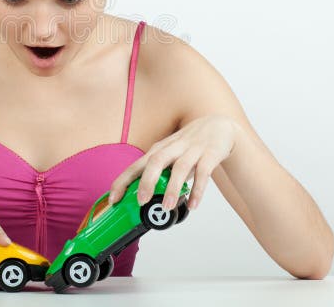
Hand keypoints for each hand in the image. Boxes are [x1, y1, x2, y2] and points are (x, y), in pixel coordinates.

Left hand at [108, 114, 239, 211]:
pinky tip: (193, 204)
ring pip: (180, 168)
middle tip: (141, 201)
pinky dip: (198, 189)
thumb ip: (160, 174)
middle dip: (147, 181)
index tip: (114, 198)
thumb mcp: (170, 156)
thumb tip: (145, 199)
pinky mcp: (210, 154)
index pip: (136, 165)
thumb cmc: (189, 144)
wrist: (219, 127)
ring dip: (172, 188)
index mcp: (159, 150)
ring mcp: (192, 150)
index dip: (123, 181)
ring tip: (167, 207)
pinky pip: (203, 172)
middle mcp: (173, 148)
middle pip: (156, 161)